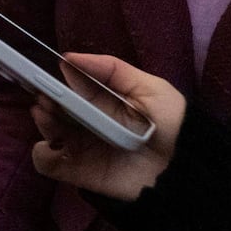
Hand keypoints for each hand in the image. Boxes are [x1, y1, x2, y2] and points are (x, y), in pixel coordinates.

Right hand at [30, 53, 184, 201]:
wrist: (187, 169)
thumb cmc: (172, 123)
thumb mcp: (150, 88)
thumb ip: (111, 70)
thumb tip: (67, 58)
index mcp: (100, 101)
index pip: (68, 88)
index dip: (53, 81)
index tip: (44, 75)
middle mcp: (86, 123)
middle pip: (53, 109)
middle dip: (45, 100)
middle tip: (46, 99)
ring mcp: (80, 148)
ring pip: (47, 132)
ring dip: (42, 122)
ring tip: (47, 116)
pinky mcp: (79, 172)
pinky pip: (48, 164)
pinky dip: (42, 155)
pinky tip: (51, 148)